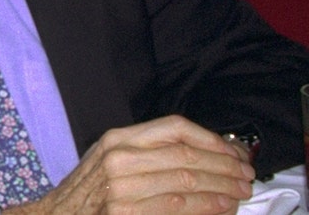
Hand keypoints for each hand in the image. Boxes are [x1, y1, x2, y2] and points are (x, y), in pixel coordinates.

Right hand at [6, 116, 253, 213]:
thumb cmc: (88, 192)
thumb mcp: (111, 158)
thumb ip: (149, 152)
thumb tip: (203, 152)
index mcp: (117, 138)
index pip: (174, 127)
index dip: (210, 138)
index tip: (233, 151)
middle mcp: (118, 158)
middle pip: (186, 155)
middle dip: (224, 166)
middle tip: (246, 175)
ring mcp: (120, 188)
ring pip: (186, 182)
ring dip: (221, 188)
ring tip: (240, 193)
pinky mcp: (124, 213)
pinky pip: (176, 209)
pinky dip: (205, 208)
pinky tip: (221, 208)